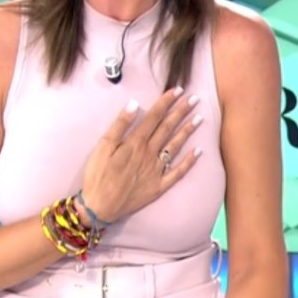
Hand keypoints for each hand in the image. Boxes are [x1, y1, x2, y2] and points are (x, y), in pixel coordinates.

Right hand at [76, 87, 202, 225]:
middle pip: (168, 128)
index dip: (166, 102)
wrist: (99, 207)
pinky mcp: (159, 185)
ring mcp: (157, 170)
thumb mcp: (102, 147)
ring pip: (176, 146)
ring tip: (199, 118)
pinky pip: (178, 172)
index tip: (177, 90)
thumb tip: (134, 104)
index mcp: (136, 143)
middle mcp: (150, 154)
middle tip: (194, 98)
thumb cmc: (97, 175)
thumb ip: (120, 125)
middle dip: (181, 112)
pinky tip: (199, 152)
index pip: (154, 117)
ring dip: (188, 131)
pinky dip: (189, 162)